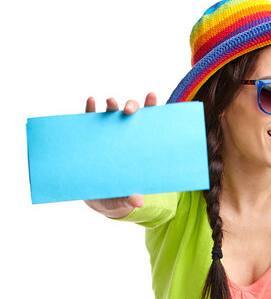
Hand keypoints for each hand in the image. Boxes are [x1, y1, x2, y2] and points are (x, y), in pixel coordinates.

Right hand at [82, 92, 156, 217]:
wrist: (99, 199)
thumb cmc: (117, 197)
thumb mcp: (124, 200)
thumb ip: (130, 200)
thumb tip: (138, 202)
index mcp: (139, 147)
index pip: (148, 125)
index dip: (152, 109)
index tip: (152, 97)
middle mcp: (126, 137)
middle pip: (131, 116)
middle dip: (131, 107)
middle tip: (129, 110)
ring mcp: (108, 136)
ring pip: (111, 115)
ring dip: (111, 106)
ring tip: (110, 102)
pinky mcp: (91, 139)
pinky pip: (90, 121)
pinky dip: (90, 110)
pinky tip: (91, 101)